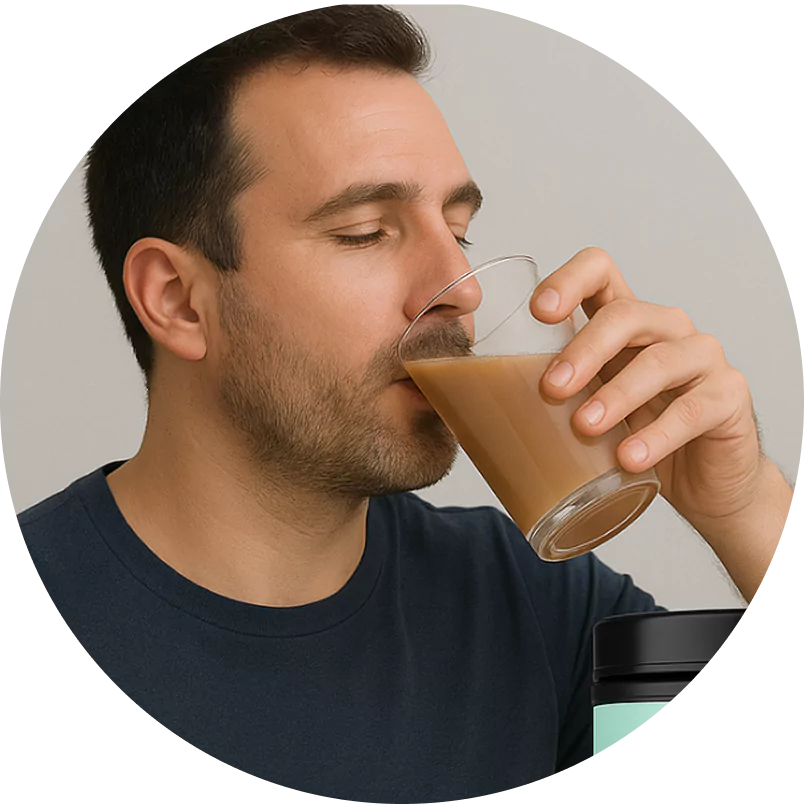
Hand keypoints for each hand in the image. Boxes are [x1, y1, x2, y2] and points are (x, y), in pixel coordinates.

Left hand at [530, 247, 764, 528]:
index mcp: (622, 323)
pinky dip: (658, 435)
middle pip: (625, 315)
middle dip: (583, 349)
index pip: (599, 272)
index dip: (569, 281)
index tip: (538, 312)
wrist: (700, 481)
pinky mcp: (727, 398)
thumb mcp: (584, 407)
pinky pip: (695, 409)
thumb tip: (455, 407)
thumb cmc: (631, 436)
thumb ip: (545, 396)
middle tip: (551, 388)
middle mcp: (664, 329)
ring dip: (617, 394)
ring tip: (584, 426)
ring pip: (659, 360)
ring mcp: (700, 359)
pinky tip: (628, 457)